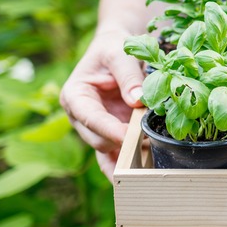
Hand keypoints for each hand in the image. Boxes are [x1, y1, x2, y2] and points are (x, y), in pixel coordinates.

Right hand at [60, 30, 144, 179]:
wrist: (116, 50)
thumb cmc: (114, 49)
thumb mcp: (120, 54)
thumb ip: (129, 76)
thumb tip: (138, 101)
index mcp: (75, 96)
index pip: (91, 118)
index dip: (110, 129)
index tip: (130, 137)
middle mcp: (80, 117)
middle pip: (99, 139)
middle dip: (123, 145)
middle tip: (151, 148)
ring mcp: (95, 128)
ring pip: (108, 151)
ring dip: (128, 158)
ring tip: (150, 167)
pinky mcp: (110, 134)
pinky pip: (115, 156)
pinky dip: (128, 165)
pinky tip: (141, 177)